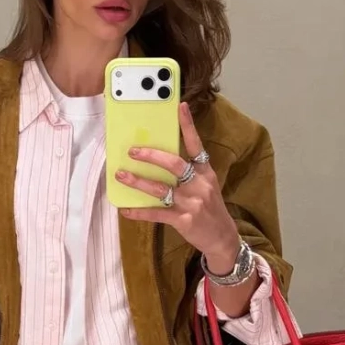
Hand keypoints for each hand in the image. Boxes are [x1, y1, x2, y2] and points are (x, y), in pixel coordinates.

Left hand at [116, 102, 238, 261]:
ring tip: (121, 175)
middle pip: (174, 164)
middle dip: (152, 156)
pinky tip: (126, 210)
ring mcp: (191, 203)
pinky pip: (157, 213)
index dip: (188, 126)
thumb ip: (189, 173)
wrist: (222, 238)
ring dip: (138, 181)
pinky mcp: (183, 220)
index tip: (180, 107)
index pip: (196, 145)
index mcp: (205, 172)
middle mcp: (199, 184)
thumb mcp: (207, 186)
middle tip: (133, 151)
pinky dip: (139, 212)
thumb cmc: (210, 208)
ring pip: (160, 188)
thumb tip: (160, 159)